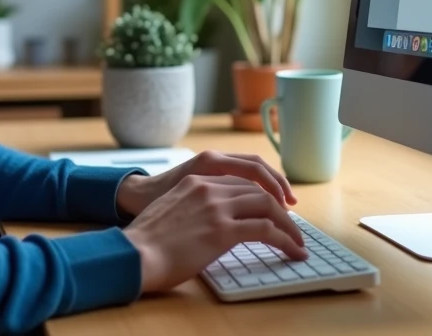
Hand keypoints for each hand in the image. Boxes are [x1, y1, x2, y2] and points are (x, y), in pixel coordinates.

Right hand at [122, 175, 307, 293]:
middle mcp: (209, 187)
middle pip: (258, 189)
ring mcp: (217, 207)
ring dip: (288, 225)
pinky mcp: (223, 230)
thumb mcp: (170, 210)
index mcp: (196, 180)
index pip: (241, 178)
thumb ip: (192, 207)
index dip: (262, 192)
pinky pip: (266, 230)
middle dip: (280, 206)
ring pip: (267, 207)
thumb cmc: (146, 240)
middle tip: (292, 223)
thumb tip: (207, 224)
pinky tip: (293, 251)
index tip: (274, 205)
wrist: (135, 252)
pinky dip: (286, 240)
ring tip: (297, 241)